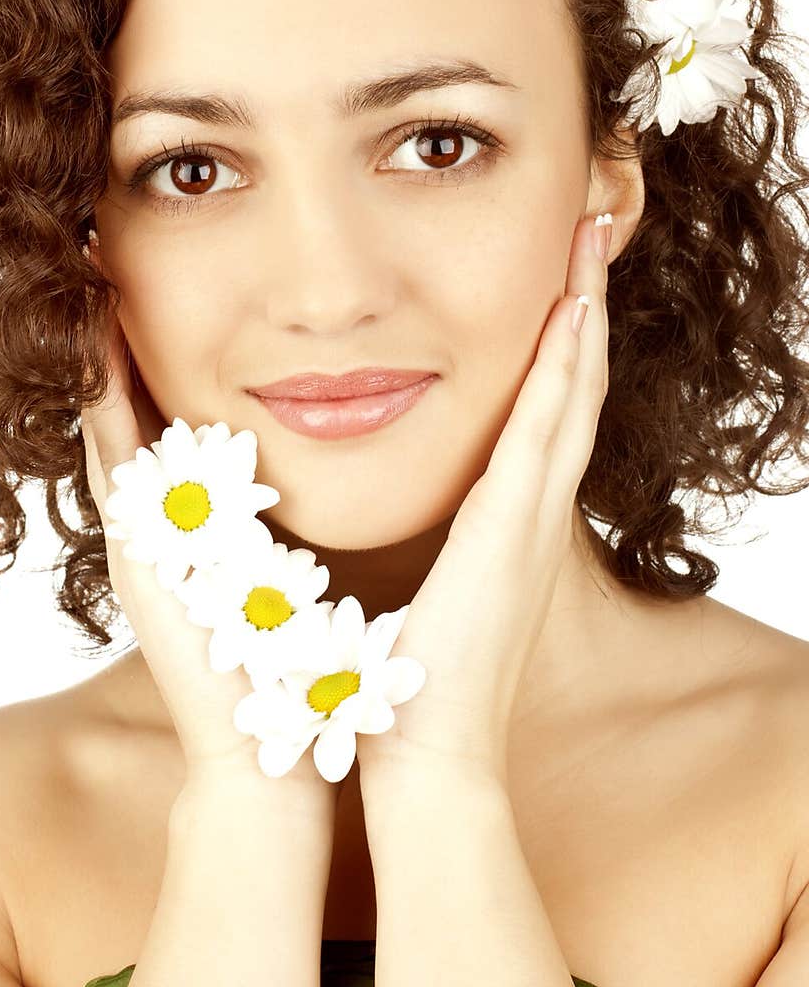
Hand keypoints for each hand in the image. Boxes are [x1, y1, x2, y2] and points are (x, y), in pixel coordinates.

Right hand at [79, 264, 335, 811]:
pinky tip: (98, 346)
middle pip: (140, 417)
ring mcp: (144, 537)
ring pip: (115, 427)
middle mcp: (166, 526)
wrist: (270, 751)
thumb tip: (336, 491)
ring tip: (96, 283)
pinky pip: (115, 461)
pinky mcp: (136, 553)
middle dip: (127, 347)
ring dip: (103, 358)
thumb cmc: (295, 670)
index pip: (185, 430)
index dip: (172, 367)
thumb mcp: (294, 581)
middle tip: (116, 267)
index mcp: (207, 528)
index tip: (182, 300)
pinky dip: (104, 402)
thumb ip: (296, 534)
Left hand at [356, 211, 609, 784]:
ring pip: (574, 394)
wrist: (426, 756)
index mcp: (510, 525)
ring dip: (583, 317)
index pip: (546, 413)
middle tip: (592, 231)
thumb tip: (394, 512)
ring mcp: (534, 521)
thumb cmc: (413, 683)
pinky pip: (548, 431)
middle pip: (574, 387)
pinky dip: (566, 370)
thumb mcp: (421, 589)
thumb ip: (421, 544)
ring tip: (591, 245)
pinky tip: (572, 315)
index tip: (561, 279)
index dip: (561, 344)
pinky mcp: (514, 530)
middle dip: (583, 307)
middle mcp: (534, 513)